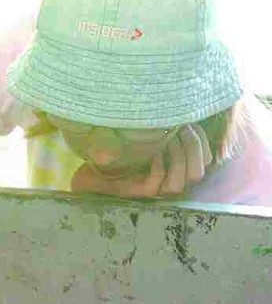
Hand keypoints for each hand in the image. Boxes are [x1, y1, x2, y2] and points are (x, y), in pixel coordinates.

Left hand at [71, 124, 211, 197]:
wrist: (98, 159)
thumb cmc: (126, 142)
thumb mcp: (152, 128)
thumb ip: (172, 123)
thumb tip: (188, 111)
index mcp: (179, 163)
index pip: (205, 160)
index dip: (201, 142)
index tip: (190, 123)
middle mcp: (171, 178)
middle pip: (197, 174)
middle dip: (192, 149)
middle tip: (180, 129)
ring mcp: (156, 187)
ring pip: (179, 184)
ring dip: (177, 159)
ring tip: (167, 139)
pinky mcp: (139, 191)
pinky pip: (156, 183)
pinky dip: (157, 168)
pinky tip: (152, 154)